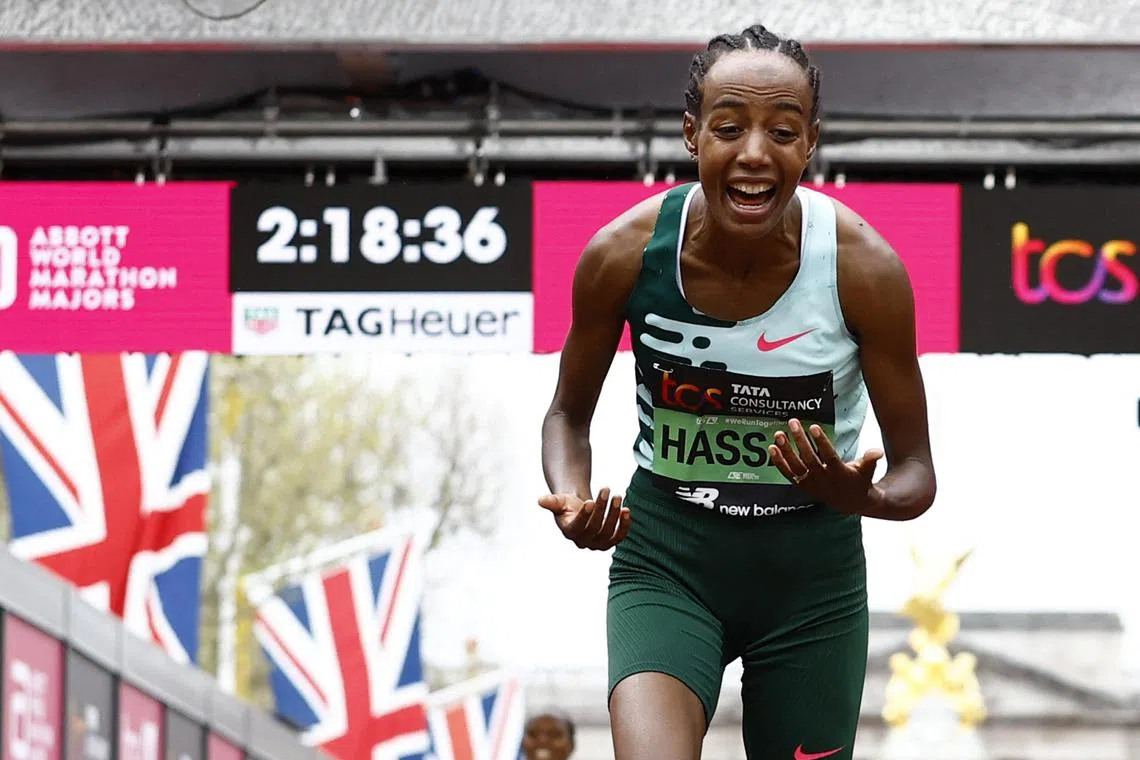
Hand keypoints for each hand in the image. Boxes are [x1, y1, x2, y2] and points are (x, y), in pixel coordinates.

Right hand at [537, 487, 630, 549]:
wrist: (580, 509)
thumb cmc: (569, 505)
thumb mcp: (559, 501)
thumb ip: (551, 502)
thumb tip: (540, 500)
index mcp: (570, 532)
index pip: (577, 527)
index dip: (584, 516)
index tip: (589, 500)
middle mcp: (584, 542)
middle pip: (595, 528)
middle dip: (601, 508)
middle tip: (606, 488)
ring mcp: (598, 543)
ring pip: (609, 532)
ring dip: (614, 514)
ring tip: (617, 496)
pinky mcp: (611, 541)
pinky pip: (620, 536)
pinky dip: (625, 524)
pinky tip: (626, 510)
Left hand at [768, 418, 883, 514]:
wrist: (850, 503)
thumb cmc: (859, 480)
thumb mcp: (867, 470)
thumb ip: (870, 459)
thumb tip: (878, 451)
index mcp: (839, 473)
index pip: (829, 456)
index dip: (821, 442)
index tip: (814, 426)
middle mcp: (823, 479)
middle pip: (809, 458)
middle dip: (800, 440)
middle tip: (793, 422)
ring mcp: (811, 483)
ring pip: (796, 466)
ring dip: (786, 450)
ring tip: (778, 434)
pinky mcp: (803, 485)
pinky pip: (788, 474)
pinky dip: (779, 462)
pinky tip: (772, 448)